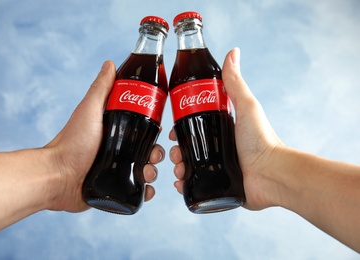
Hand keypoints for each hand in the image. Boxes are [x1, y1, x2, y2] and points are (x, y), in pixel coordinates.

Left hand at [45, 60, 164, 211]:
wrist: (57, 177)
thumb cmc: (71, 142)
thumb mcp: (89, 110)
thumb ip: (101, 88)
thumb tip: (111, 63)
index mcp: (115, 131)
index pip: (142, 128)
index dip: (155, 130)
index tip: (161, 132)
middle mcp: (117, 149)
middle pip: (148, 150)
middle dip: (157, 153)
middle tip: (155, 156)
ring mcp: (116, 170)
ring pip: (146, 170)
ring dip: (153, 172)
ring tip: (147, 174)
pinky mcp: (115, 188)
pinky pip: (137, 190)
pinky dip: (145, 191)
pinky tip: (146, 190)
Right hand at [169, 48, 282, 210]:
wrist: (271, 175)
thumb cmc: (262, 140)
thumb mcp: (246, 107)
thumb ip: (235, 82)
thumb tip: (232, 52)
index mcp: (222, 127)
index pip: (194, 123)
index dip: (180, 126)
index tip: (171, 130)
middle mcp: (218, 145)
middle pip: (188, 144)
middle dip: (176, 148)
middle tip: (173, 153)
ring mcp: (216, 165)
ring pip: (188, 164)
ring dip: (177, 165)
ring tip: (178, 169)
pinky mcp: (216, 182)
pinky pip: (194, 183)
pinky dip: (183, 183)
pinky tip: (179, 182)